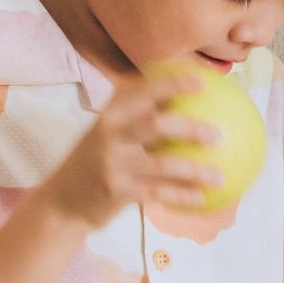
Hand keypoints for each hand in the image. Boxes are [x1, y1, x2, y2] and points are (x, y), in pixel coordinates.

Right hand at [42, 69, 224, 230]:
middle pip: (156, 125)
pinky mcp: (116, 191)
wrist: (62, 201)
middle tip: (220, 134)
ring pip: (162, 164)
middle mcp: (108, 134)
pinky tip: (202, 199)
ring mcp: (112, 163)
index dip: (174, 84)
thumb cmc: (96, 163)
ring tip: (221, 176)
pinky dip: (181, 196)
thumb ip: (137, 119)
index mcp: (110, 114)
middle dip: (190, 128)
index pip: (144, 92)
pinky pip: (157, 193)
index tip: (204, 81)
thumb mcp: (108, 135)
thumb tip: (186, 105)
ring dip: (195, 170)